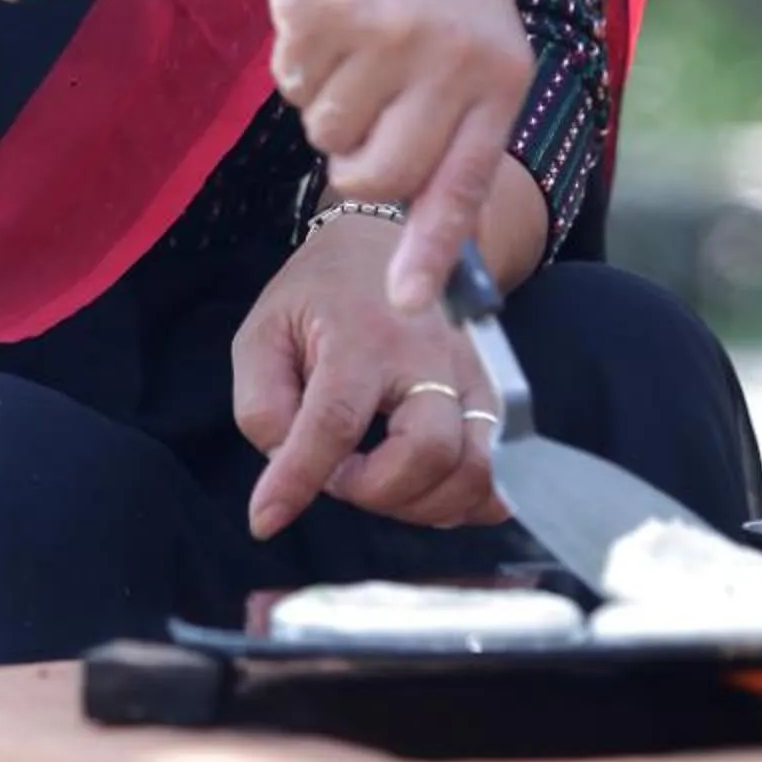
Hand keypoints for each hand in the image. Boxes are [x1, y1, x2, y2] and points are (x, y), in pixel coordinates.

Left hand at [234, 216, 509, 539]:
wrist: (392, 242)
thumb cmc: (319, 296)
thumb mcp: (263, 333)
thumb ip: (262, 404)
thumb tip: (284, 466)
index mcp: (361, 334)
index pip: (335, 420)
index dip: (299, 479)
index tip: (266, 518)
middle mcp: (428, 354)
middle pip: (429, 450)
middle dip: (379, 491)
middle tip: (343, 478)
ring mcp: (470, 374)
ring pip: (474, 467)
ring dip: (422, 504)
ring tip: (380, 487)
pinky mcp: (493, 391)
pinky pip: (498, 466)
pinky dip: (469, 500)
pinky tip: (428, 496)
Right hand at [240, 0, 535, 316]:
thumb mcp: (467, 52)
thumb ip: (453, 142)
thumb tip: (422, 272)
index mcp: (500, 75)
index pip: (462, 183)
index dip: (429, 252)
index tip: (406, 305)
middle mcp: (453, 55)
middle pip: (379, 175)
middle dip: (355, 163)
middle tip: (363, 112)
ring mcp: (390, 29)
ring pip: (327, 133)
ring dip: (327, 102)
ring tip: (354, 43)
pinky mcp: (328, 6)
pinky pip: (293, 85)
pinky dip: (298, 63)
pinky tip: (327, 16)